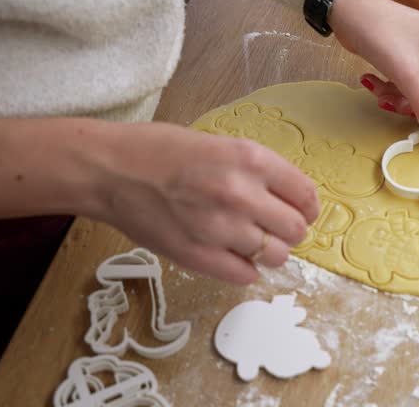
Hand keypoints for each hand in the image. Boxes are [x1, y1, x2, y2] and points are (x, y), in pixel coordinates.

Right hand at [89, 122, 318, 283]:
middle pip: (296, 229)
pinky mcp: (199, 256)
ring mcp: (220, 228)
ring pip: (276, 255)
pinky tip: (232, 255)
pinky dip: (245, 269)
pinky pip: (245, 275)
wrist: (110, 169)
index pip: (306, 194)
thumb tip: (288, 196)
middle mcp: (241, 194)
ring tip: (252, 241)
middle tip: (275, 227)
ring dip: (269, 251)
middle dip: (290, 230)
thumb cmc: (158, 151)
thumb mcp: (219, 143)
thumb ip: (256, 170)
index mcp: (250, 159)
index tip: (302, 210)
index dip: (308, 206)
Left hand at [328, 0, 418, 145]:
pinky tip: (370, 81)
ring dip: (399, 98)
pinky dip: (390, 88)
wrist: (349, 11)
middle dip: (417, 105)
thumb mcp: (409, 77)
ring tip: (380, 94)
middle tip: (398, 109)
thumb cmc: (384, 33)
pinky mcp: (406, 56)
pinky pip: (406, 83)